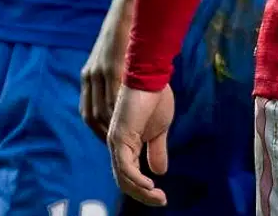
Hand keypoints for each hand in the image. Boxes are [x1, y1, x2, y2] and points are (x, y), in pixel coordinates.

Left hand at [81, 0, 135, 138]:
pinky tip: (133, 120)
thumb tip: (126, 105)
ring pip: (103, 110)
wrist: (132, 7)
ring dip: (116, 128)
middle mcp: (90, 75)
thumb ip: (118, 85)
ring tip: (132, 139)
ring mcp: (99, 70)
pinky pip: (113, 97)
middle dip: (107, 134)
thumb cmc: (131, 37)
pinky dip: (121, 113)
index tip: (113, 142)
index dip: (99, 131)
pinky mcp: (111, 65)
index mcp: (89, 76)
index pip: (88, 114)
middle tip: (125, 146)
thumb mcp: (118, 63)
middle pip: (93, 116)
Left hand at [107, 84, 174, 207]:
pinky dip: (137, 180)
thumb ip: (157, 150)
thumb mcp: (159, 131)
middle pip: (124, 181)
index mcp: (125, 145)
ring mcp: (116, 141)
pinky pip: (125, 167)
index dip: (144, 190)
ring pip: (124, 178)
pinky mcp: (119, 136)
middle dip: (143, 196)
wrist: (151, 77)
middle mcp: (116, 145)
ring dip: (142, 192)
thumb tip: (160, 172)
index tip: (161, 197)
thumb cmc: (154, 98)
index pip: (129, 176)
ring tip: (158, 196)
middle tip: (161, 201)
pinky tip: (151, 184)